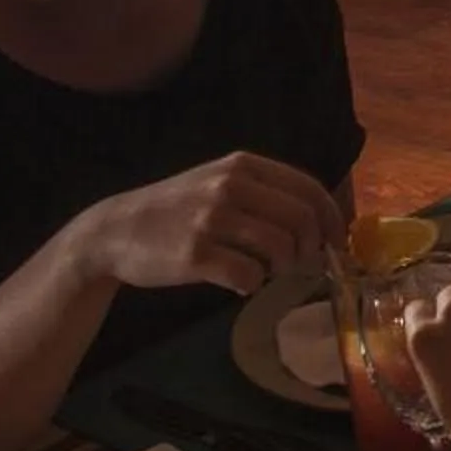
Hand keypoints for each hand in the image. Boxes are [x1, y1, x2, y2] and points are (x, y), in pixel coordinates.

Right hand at [75, 152, 343, 294]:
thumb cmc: (177, 211)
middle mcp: (231, 185)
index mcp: (243, 166)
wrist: (115, 231)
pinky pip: (249, 275)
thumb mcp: (219, 183)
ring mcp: (212, 219)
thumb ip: (262, 194)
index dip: (331, 219)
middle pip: (301, 219)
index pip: (308, 189)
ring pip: (280, 247)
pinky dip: (252, 284)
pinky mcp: (197, 254)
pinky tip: (238, 282)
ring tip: (265, 272)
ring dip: (282, 268)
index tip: (335, 243)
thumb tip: (318, 223)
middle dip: (311, 248)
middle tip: (302, 265)